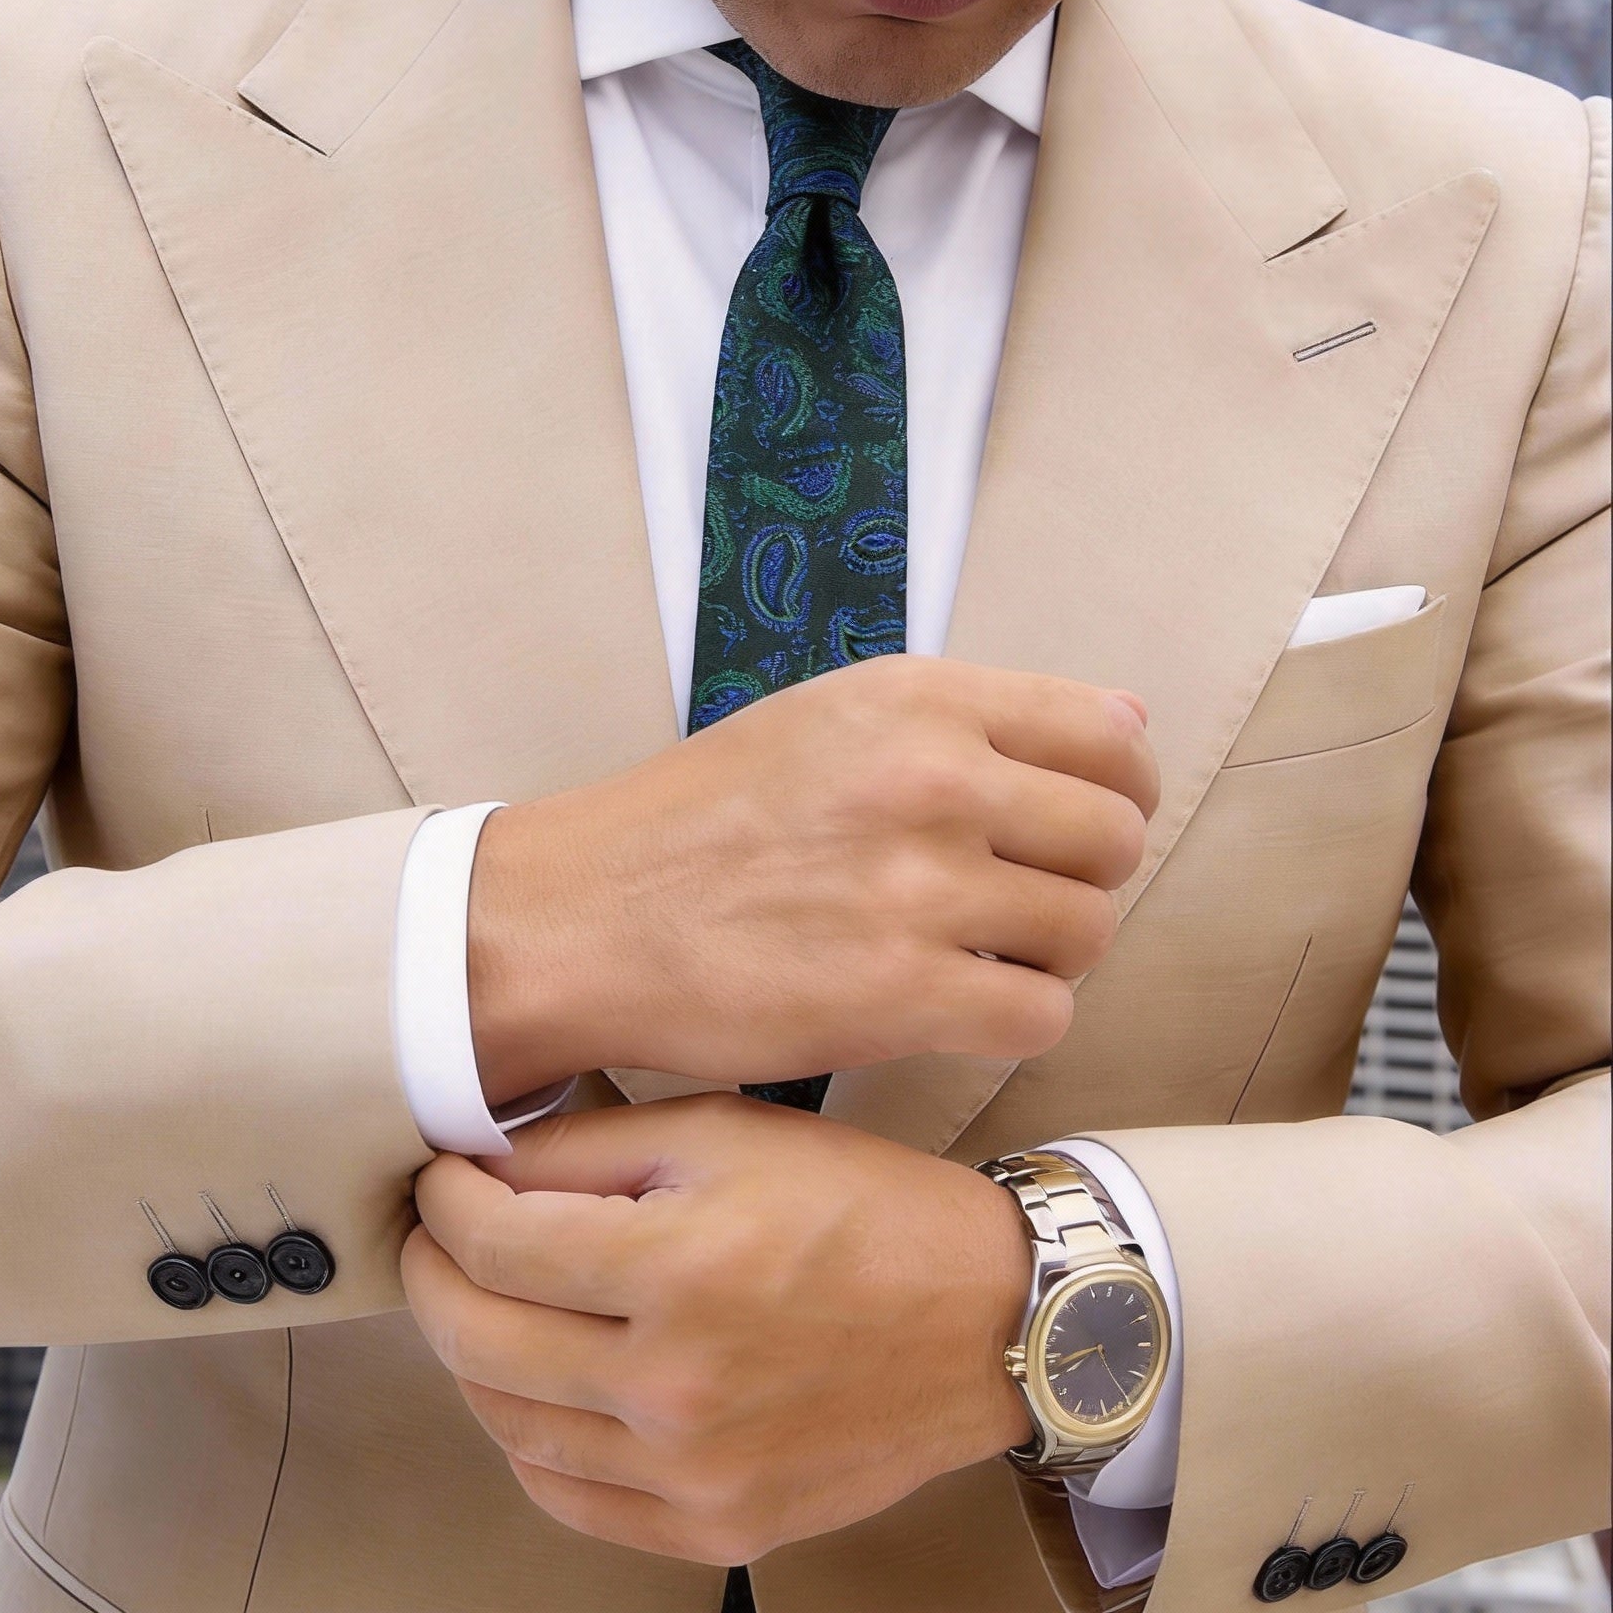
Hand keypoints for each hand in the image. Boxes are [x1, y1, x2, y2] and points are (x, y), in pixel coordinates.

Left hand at [401, 1094, 1033, 1566]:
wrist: (984, 1319)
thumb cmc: (859, 1206)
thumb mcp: (724, 1132)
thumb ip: (589, 1147)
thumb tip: (479, 1163)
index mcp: (679, 1268)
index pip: (491, 1242)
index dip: (442, 1201)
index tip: (440, 1178)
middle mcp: (676, 1386)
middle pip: (473, 1339)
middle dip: (429, 1274)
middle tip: (433, 1236)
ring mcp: (694, 1474)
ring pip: (505, 1424)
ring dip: (469, 1353)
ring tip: (484, 1299)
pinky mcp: (717, 1529)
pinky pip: (566, 1497)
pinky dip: (526, 1437)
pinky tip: (539, 1381)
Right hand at [468, 654, 1158, 1101]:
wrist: (585, 917)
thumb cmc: (701, 818)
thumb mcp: (827, 718)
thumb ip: (972, 717)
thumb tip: (1132, 719)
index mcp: (917, 699)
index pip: (1110, 736)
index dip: (1117, 789)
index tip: (1077, 822)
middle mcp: (932, 779)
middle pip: (1115, 838)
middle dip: (1084, 877)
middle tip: (1017, 899)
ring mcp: (921, 888)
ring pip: (1089, 930)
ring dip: (1048, 954)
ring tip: (975, 953)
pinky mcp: (904, 996)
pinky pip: (1043, 1016)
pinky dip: (1012, 1020)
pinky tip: (952, 1005)